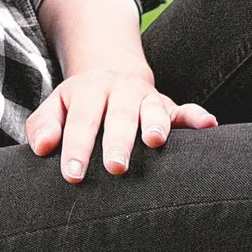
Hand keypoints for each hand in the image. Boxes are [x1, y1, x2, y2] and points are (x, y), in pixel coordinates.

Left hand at [25, 63, 216, 183]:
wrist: (109, 76)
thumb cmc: (77, 105)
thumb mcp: (55, 107)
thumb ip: (43, 125)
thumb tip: (43, 147)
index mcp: (89, 90)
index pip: (81, 120)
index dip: (76, 147)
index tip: (72, 175)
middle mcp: (120, 90)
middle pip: (119, 115)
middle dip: (118, 141)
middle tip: (115, 168)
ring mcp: (147, 97)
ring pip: (153, 109)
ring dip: (156, 124)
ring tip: (156, 142)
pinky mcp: (168, 106)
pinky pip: (184, 109)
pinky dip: (196, 116)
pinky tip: (208, 125)